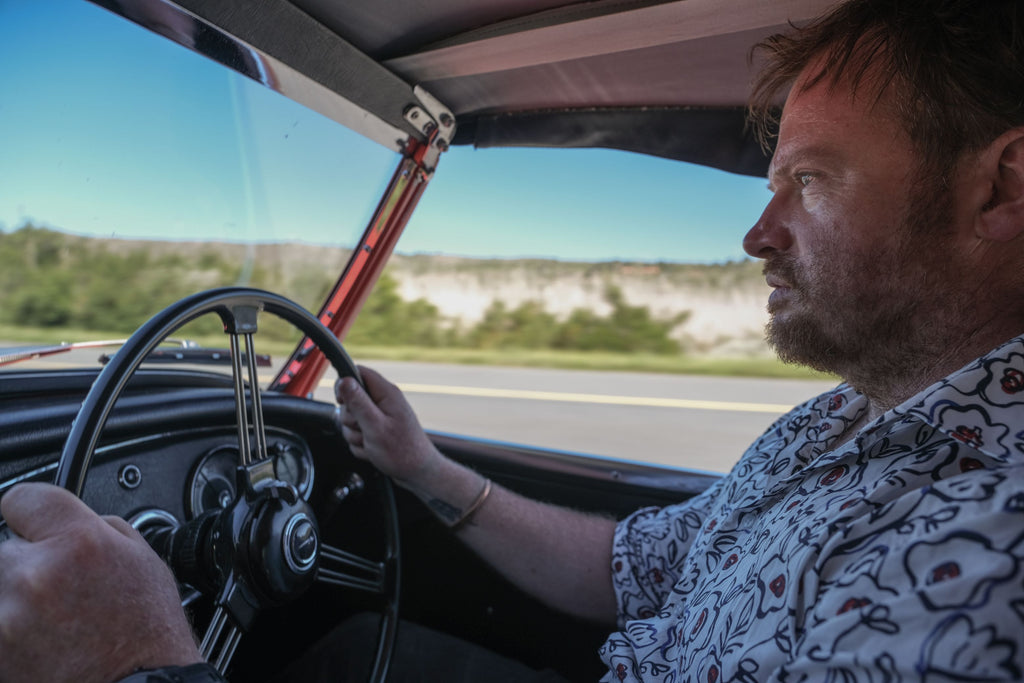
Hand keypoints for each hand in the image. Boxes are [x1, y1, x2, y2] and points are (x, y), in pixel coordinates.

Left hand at [0, 483, 201, 682]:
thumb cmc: (146, 634)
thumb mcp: (143, 560)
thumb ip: (101, 528)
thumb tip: (70, 518)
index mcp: (78, 543)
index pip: (22, 497)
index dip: (33, 511)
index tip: (34, 522)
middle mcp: (35, 575)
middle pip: (4, 548)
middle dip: (27, 561)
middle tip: (58, 584)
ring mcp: (8, 618)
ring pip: (0, 585)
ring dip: (16, 594)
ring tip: (52, 616)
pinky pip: (0, 619)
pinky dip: (13, 626)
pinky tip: (44, 638)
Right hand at [335, 366, 442, 486]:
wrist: (417, 473)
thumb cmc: (402, 452)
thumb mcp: (375, 426)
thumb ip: (358, 403)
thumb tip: (344, 381)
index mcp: (386, 394)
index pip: (359, 373)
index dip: (345, 383)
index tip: (341, 400)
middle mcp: (384, 402)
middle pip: (350, 400)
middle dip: (351, 418)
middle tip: (364, 430)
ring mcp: (380, 417)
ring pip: (351, 420)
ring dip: (355, 435)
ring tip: (372, 443)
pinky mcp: (377, 430)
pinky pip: (356, 434)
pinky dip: (360, 444)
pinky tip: (373, 450)